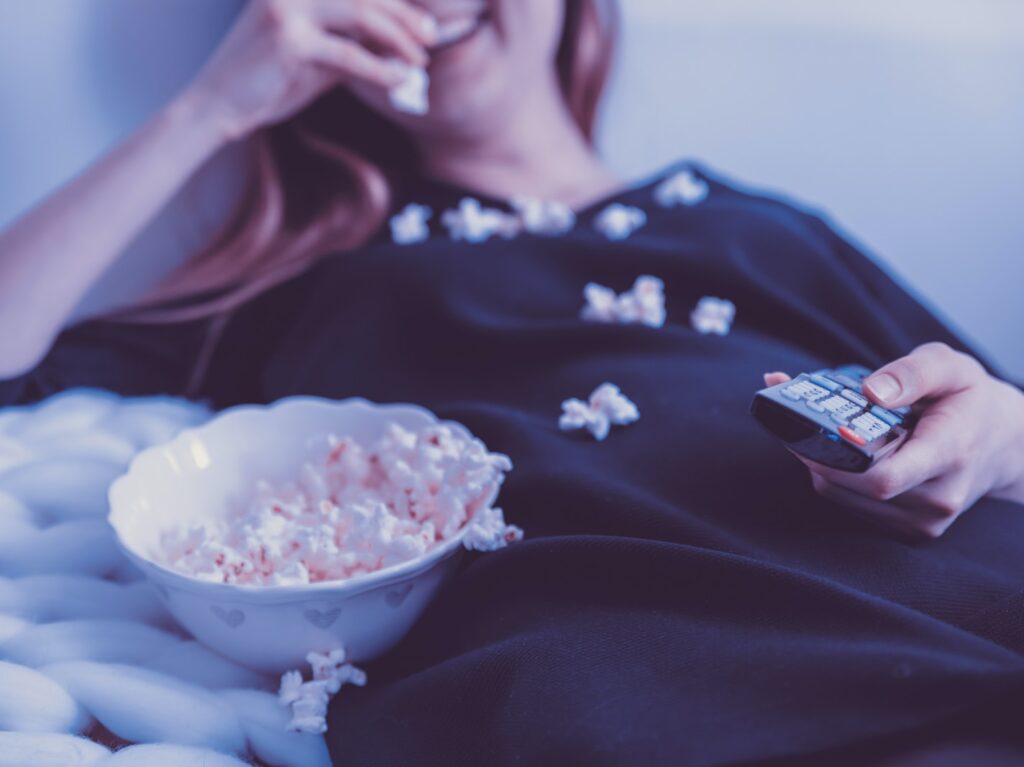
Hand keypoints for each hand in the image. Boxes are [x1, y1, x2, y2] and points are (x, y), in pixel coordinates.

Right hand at [182, 0, 437, 140]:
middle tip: (431, 37)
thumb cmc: (267, 83)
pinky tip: (399, 79)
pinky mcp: (288, 40)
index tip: (424, 22)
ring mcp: (287, 9)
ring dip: (398, 38)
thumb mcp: (316, 59)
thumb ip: (349, 45)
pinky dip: (380, 68)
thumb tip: (396, 47)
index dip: (395, 2)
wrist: (218, 106)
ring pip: (360, 14)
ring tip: (420, 59)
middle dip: (404, 15)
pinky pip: (348, 54)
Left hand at [766, 343, 1023, 538]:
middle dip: (816, 452)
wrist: (1003, 445)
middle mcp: (937, 498)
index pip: (884, 477)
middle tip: (797, 418)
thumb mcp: (951, 367)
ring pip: (843, 498)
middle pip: (853, 487)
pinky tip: (840, 453)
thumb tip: (872, 390)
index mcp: (950, 454)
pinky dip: (835, 479)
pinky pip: (851, 506)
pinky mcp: (908, 531)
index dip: (836, 460)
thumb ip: (912, 372)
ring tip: (819, 431)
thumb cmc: (970, 401)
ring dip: (821, 465)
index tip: (808, 430)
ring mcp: (923, 522)